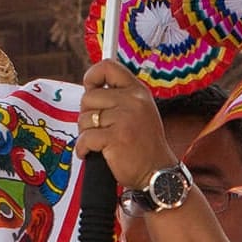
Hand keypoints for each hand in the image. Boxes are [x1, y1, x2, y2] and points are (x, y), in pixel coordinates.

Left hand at [74, 60, 180, 191]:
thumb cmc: (144, 146)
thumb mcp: (140, 112)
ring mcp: (125, 119)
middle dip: (87, 114)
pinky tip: (90, 154)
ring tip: (100, 143)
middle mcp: (133, 101)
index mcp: (138, 92)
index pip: (109, 67)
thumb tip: (89, 88)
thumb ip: (120, 98)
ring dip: (86, 133)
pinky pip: (85, 138)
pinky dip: (83, 148)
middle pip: (89, 96)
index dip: (93, 75)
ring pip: (85, 118)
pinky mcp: (115, 138)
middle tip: (97, 129)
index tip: (89, 87)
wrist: (157, 174)